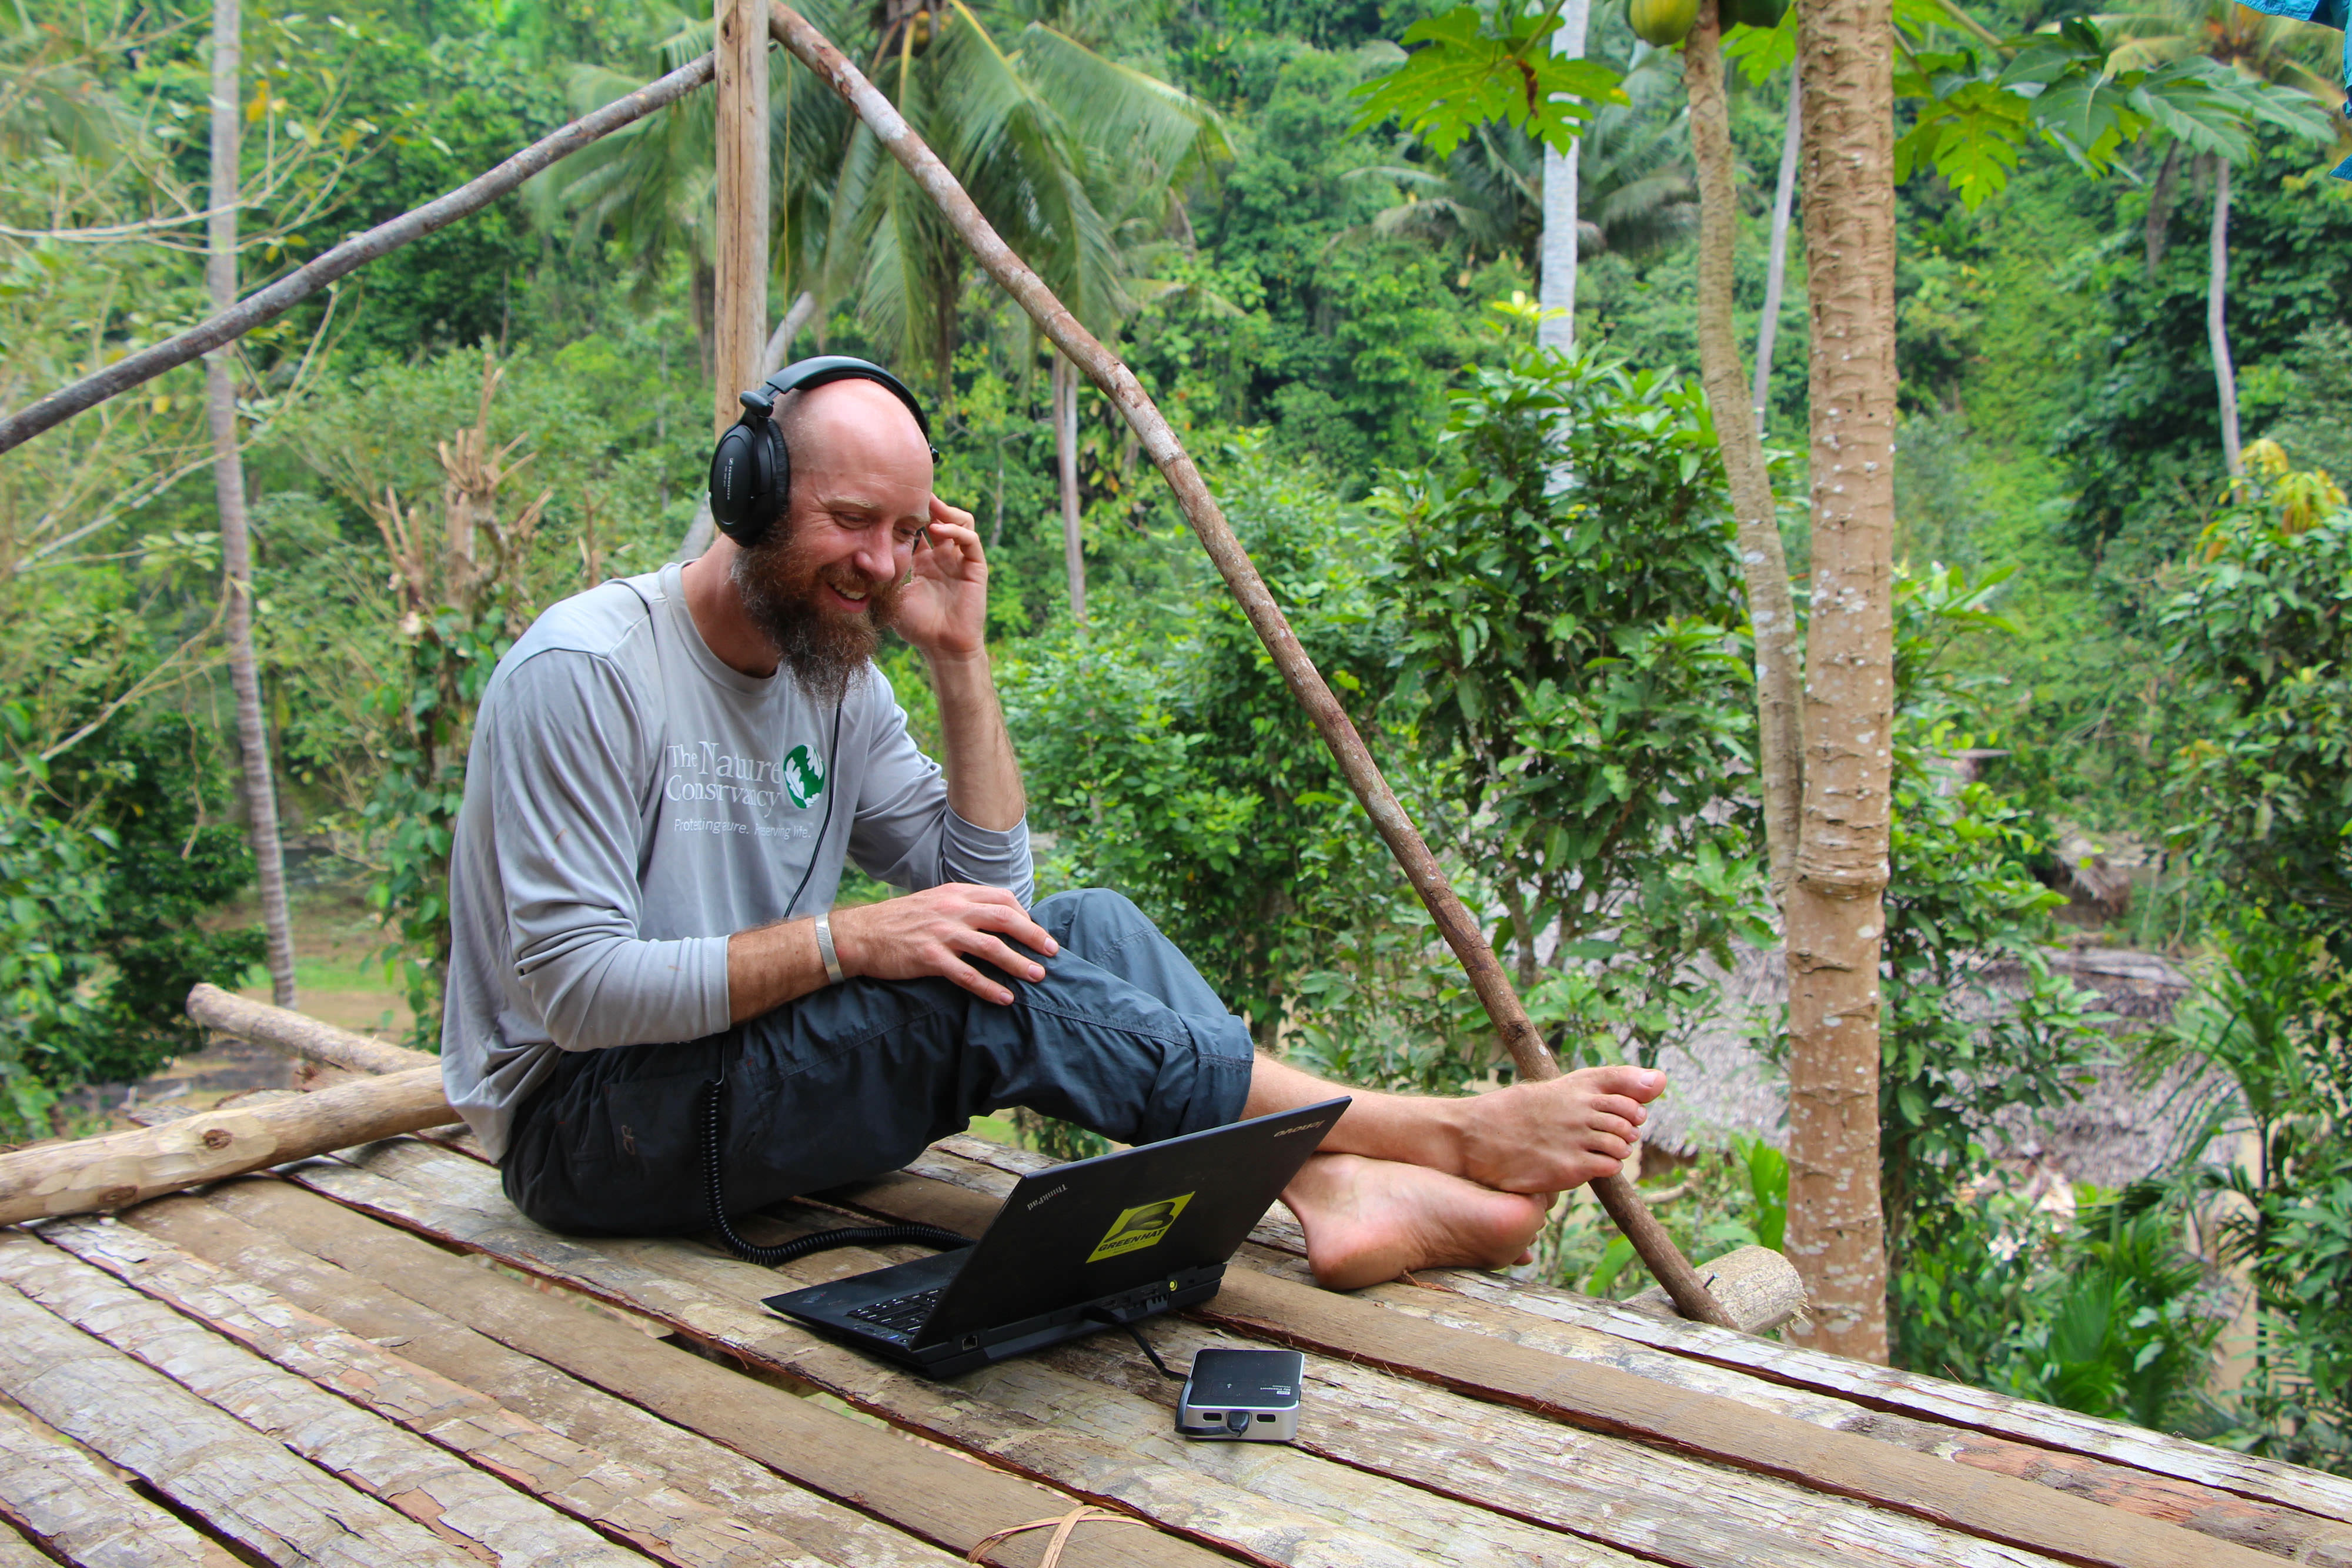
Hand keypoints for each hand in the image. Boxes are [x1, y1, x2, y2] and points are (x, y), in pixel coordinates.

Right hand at [830, 883, 1056, 1005]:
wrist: (862, 934)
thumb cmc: (899, 921)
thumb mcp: (934, 901)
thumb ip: (963, 906)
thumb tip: (995, 917)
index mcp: (956, 893)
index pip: (1002, 898)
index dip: (1025, 915)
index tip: (1036, 932)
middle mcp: (952, 909)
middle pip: (1005, 919)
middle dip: (1033, 936)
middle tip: (1052, 952)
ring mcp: (941, 933)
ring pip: (991, 947)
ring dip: (1018, 963)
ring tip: (1038, 976)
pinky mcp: (929, 958)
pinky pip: (967, 975)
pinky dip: (989, 987)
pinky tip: (1005, 998)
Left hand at [890, 498, 987, 661]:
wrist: (942, 648)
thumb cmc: (917, 627)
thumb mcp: (892, 595)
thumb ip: (881, 576)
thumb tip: (856, 557)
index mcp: (924, 561)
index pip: (920, 527)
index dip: (909, 512)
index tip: (892, 498)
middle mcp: (944, 556)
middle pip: (941, 517)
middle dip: (929, 503)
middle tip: (910, 491)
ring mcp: (960, 561)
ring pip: (961, 521)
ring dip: (946, 511)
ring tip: (929, 505)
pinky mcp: (975, 568)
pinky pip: (971, 540)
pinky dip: (957, 530)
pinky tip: (939, 529)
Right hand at [1453, 1065, 1666, 1192]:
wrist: (1476, 1137)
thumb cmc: (1519, 1112)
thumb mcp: (1561, 1088)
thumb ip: (1612, 1082)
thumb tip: (1664, 1079)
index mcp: (1576, 1085)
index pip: (1628, 1091)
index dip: (1631, 1107)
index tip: (1616, 1113)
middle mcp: (1579, 1108)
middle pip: (1630, 1119)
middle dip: (1625, 1130)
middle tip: (1599, 1135)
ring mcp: (1575, 1138)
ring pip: (1622, 1145)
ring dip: (1615, 1151)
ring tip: (1590, 1150)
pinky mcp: (1570, 1168)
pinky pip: (1610, 1168)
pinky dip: (1606, 1167)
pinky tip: (1585, 1164)